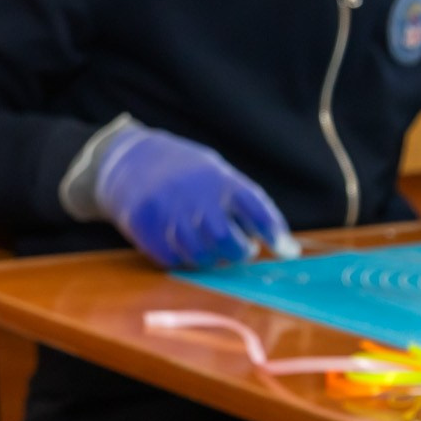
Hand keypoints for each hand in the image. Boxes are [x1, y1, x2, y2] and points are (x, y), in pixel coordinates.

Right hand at [94, 124, 296, 268]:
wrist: (134, 161)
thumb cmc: (188, 174)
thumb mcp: (218, 176)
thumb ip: (244, 205)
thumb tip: (283, 246)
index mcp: (219, 180)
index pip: (254, 209)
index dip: (273, 232)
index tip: (287, 250)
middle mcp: (194, 195)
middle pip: (224, 239)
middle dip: (237, 253)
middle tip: (241, 251)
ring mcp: (166, 212)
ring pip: (197, 254)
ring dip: (209, 259)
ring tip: (210, 249)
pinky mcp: (145, 227)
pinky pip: (172, 258)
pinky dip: (182, 259)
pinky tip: (183, 246)